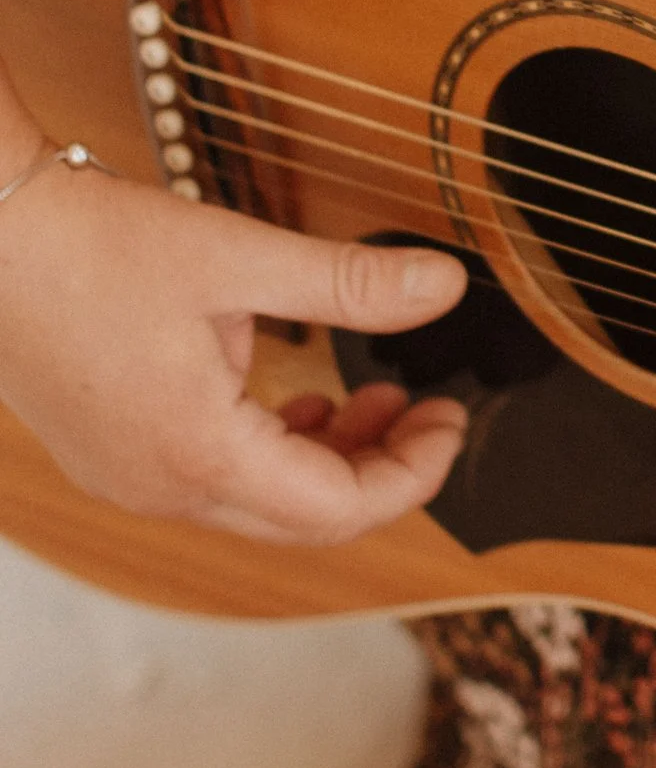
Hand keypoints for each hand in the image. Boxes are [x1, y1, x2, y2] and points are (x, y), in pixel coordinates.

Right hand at [0, 151, 467, 544]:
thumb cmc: (92, 246)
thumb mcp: (240, 257)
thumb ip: (349, 283)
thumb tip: (444, 287)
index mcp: (198, 457)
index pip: (339, 511)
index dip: (414, 473)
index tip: (451, 419)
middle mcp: (160, 490)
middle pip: (302, 521)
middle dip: (379, 469)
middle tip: (425, 407)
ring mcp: (128, 479)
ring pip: (257, 504)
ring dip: (325, 459)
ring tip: (370, 391)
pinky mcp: (111, 455)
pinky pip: (212, 480)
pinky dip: (270, 449)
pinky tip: (296, 394)